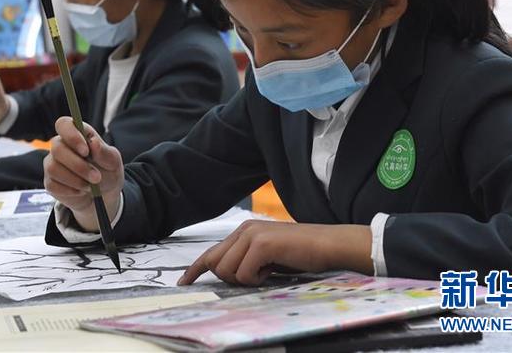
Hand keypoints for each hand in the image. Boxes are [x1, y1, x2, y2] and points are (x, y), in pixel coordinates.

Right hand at [43, 117, 123, 231]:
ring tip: (90, 186)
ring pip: (53, 168)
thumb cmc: (107, 171)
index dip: (72, 136)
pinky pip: (52, 185)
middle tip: (96, 177)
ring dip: (75, 180)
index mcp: (77, 134)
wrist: (104, 194)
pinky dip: (70, 190)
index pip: (63, 124)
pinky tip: (81, 191)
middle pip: (57, 149)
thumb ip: (104, 152)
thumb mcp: (113, 161)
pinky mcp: (50, 181)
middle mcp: (60, 146)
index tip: (86, 151)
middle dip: (78, 166)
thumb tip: (93, 142)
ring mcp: (52, 163)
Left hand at [178, 220, 372, 285]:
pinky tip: (273, 270)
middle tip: (257, 276)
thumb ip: (245, 259)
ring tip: (268, 271)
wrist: (328, 245)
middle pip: (215, 264)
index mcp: (243, 230)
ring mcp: (251, 235)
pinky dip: (257, 279)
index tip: (183, 282)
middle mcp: (244, 229)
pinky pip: (244, 274)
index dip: (195, 269)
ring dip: (246, 279)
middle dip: (229, 279)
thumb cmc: (301, 254)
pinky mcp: (261, 244)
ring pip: (227, 271)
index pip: (211, 252)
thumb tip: (225, 274)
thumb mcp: (267, 256)